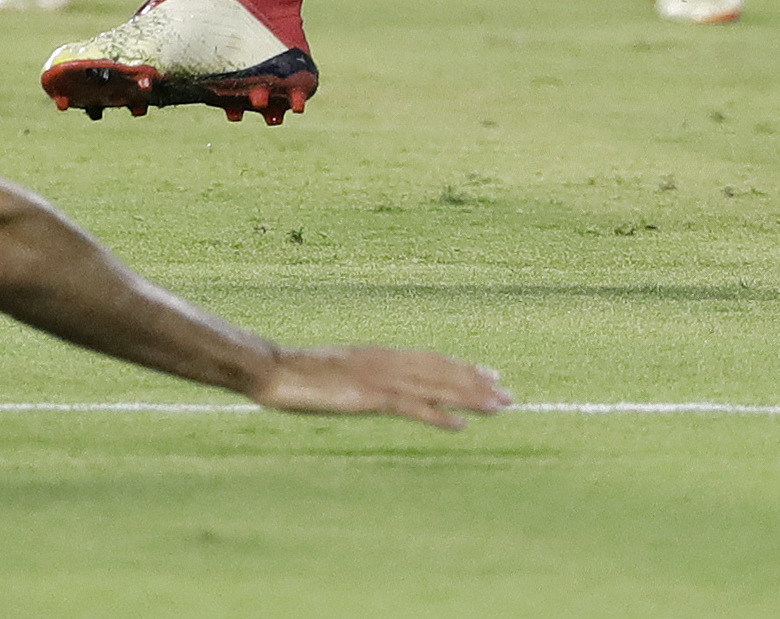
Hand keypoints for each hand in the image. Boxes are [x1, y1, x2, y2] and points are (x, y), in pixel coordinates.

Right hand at [249, 345, 510, 431]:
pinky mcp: (367, 396)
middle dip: (475, 382)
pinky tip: (460, 425)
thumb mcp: (334, 374)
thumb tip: (370, 388)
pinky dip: (438, 415)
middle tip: (509, 393)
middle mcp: (383, 361)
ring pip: (434, 386)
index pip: (428, 359)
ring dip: (469, 396)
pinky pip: (411, 406)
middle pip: (439, 370)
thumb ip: (358, 379)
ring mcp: (377, 377)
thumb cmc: (294, 373)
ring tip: (499, 406)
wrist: (270, 368)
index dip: (460, 367)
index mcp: (376, 355)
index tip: (488, 373)